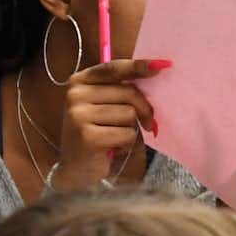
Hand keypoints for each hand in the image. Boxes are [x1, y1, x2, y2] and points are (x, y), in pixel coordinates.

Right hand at [57, 58, 167, 188]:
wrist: (76, 169)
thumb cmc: (98, 134)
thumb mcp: (104, 106)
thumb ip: (122, 89)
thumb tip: (155, 70)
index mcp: (79, 81)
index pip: (114, 68)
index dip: (138, 66)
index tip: (161, 65)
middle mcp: (75, 94)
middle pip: (129, 92)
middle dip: (144, 110)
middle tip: (146, 124)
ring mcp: (78, 114)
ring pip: (129, 114)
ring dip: (130, 130)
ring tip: (115, 138)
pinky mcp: (87, 136)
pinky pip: (126, 133)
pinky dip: (126, 144)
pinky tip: (112, 149)